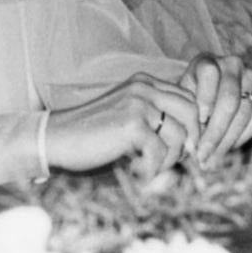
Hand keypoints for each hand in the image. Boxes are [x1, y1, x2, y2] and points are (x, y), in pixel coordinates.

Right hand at [45, 73, 200, 180]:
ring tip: (150, 166)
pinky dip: (151, 168)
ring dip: (169, 159)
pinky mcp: (131, 125)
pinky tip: (136, 170)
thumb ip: (156, 116)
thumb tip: (195, 139)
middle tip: (173, 160)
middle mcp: (142, 88)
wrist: (57, 138)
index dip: (192, 127)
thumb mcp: (128, 115)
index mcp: (143, 82)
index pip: (189, 100)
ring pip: (180, 136)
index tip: (181, 149)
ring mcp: (136, 104)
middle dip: (189, 142)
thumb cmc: (93, 133)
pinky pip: (161, 152)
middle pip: (192, 114)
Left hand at [179, 53, 251, 165]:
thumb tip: (188, 143)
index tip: (199, 120)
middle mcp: (232, 65)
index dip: (204, 97)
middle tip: (201, 154)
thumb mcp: (181, 94)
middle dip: (214, 132)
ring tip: (211, 159)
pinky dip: (242, 137)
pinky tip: (228, 149)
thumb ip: (184, 109)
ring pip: (243, 114)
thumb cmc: (189, 93)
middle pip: (228, 101)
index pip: (208, 74)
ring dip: (227, 141)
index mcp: (207, 60)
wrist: (209, 88)